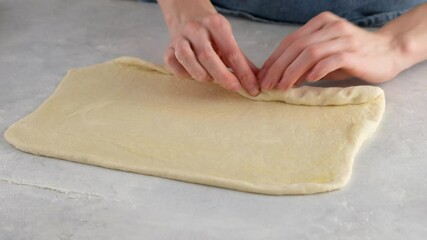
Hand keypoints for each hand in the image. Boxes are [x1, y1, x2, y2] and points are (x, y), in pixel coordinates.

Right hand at [161, 3, 259, 95]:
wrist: (187, 16)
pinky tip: (193, 74)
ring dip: (202, 74)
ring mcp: (179, 39)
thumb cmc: (211, 33)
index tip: (252, 88)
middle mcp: (196, 29)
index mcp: (215, 24)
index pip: (232, 52)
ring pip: (188, 60)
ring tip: (211, 78)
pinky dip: (185, 74)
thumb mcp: (229, 40)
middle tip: (234, 87)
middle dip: (223, 76)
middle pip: (208, 56)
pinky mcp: (167, 49)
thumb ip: (242, 61)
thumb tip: (257, 82)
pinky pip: (174, 66)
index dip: (243, 72)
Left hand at [258, 11, 403, 90]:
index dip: (274, 59)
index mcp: (320, 23)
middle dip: (278, 67)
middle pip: (296, 46)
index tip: (263, 75)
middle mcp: (330, 27)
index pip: (290, 41)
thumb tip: (280, 77)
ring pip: (309, 53)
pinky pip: (330, 60)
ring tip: (282, 87)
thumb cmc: (354, 56)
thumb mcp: (325, 56)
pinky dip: (316, 71)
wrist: (389, 52)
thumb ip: (305, 62)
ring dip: (292, 71)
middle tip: (267, 84)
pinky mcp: (354, 52)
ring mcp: (343, 38)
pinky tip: (308, 81)